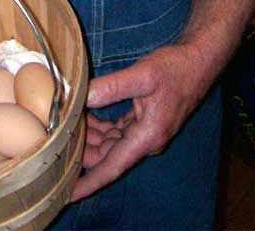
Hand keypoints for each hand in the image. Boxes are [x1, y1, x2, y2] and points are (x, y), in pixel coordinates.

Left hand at [72, 44, 212, 200]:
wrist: (199, 60)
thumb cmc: (176, 68)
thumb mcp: (143, 75)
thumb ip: (112, 87)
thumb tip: (83, 96)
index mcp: (147, 137)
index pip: (111, 167)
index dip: (88, 183)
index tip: (68, 194)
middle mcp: (146, 140)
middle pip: (106, 156)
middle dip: (82, 152)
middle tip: (56, 142)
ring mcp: (144, 133)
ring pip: (109, 144)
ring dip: (89, 137)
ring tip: (66, 125)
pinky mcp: (142, 122)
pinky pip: (116, 132)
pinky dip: (100, 127)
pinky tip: (84, 115)